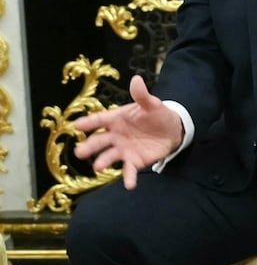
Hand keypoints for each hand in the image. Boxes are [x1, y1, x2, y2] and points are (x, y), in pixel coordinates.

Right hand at [71, 74, 182, 189]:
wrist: (172, 130)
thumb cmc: (156, 114)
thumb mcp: (151, 104)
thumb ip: (142, 95)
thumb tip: (136, 79)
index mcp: (116, 119)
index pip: (99, 120)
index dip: (88, 123)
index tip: (76, 126)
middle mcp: (115, 136)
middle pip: (99, 141)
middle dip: (89, 147)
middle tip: (80, 152)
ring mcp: (123, 149)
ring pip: (110, 156)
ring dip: (103, 162)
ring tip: (98, 168)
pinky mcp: (134, 161)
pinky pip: (129, 170)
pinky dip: (129, 178)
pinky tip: (129, 185)